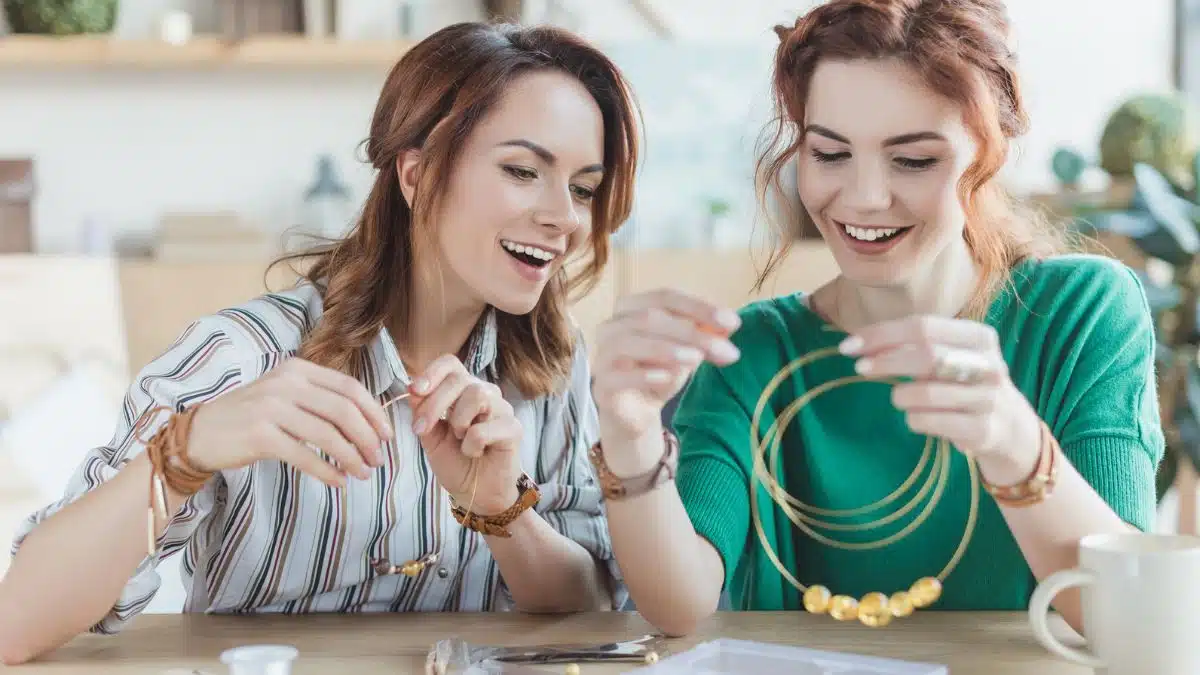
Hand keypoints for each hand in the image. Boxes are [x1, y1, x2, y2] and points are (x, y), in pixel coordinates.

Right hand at [187, 358, 393, 487]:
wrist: (200, 433)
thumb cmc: (250, 417)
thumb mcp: (285, 396)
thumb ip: (320, 401)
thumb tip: (368, 423)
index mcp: (298, 369)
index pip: (349, 387)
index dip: (374, 413)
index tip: (388, 435)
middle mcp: (286, 383)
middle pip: (344, 410)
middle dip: (368, 438)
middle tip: (379, 459)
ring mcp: (272, 407)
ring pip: (328, 434)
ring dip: (352, 457)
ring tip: (363, 474)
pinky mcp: (260, 435)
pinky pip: (305, 455)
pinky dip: (327, 471)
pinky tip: (338, 481)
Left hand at [405, 355, 523, 515]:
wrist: (476, 494)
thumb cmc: (456, 463)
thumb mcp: (430, 437)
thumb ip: (422, 413)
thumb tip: (412, 388)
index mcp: (463, 391)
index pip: (450, 364)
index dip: (432, 372)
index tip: (415, 390)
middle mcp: (485, 394)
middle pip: (460, 379)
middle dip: (434, 404)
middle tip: (421, 430)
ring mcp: (502, 409)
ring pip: (477, 395)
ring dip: (458, 422)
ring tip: (459, 440)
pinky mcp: (514, 429)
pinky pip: (485, 428)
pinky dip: (472, 445)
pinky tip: (476, 454)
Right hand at [592, 288, 742, 444]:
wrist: (637, 412)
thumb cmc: (659, 371)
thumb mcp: (689, 351)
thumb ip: (706, 336)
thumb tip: (730, 325)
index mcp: (631, 308)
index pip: (665, 297)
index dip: (699, 307)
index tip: (732, 322)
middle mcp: (612, 326)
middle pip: (650, 317)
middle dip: (691, 332)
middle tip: (724, 349)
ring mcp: (603, 354)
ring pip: (629, 341)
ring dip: (667, 348)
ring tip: (696, 359)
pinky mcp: (601, 384)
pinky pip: (616, 375)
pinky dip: (643, 374)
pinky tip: (667, 377)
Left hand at [839, 315, 1040, 474]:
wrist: (1011, 428)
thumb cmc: (967, 384)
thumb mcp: (953, 356)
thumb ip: (915, 345)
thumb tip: (860, 343)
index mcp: (979, 337)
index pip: (923, 326)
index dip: (882, 334)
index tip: (849, 346)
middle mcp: (988, 365)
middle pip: (925, 355)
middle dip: (884, 361)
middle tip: (860, 368)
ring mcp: (988, 399)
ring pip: (923, 393)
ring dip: (900, 396)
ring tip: (902, 399)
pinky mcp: (982, 430)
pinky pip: (928, 422)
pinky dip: (913, 420)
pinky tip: (919, 419)